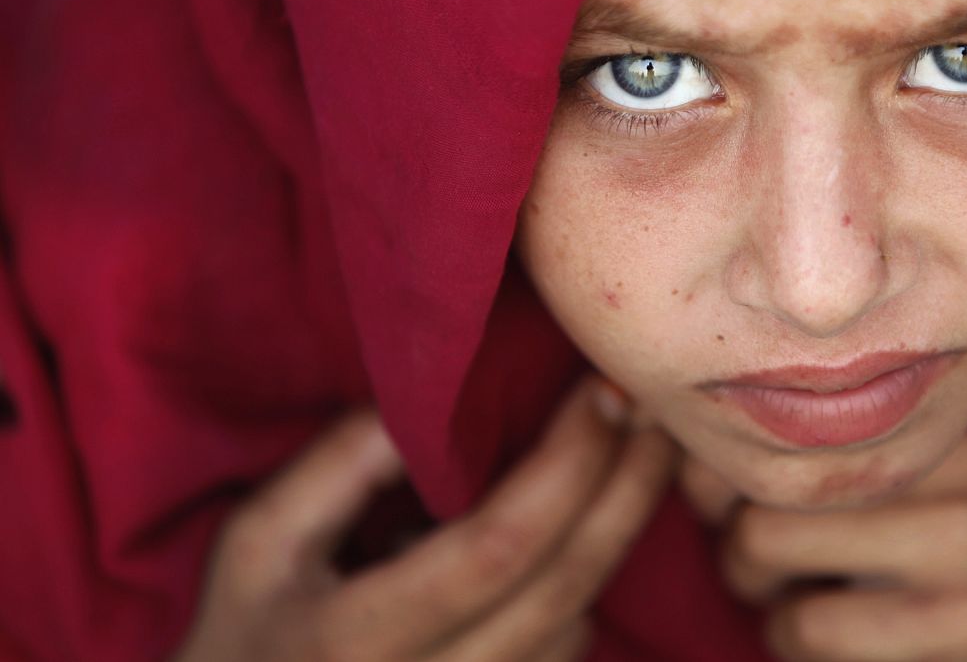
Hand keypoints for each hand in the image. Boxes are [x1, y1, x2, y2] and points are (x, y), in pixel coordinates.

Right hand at [174, 376, 677, 660]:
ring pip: (573, 629)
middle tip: (659, 415)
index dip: (567, 467)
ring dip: (617, 540)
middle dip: (625, 493)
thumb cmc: (246, 632)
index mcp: (356, 639)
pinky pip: (561, 659)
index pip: (497, 547)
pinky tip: (593, 528)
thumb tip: (442, 400)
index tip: (603, 393)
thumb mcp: (260, 541)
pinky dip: (583, 589)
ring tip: (642, 457)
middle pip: (561, 589)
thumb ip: (343, 464)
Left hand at [684, 433, 966, 661]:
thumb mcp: (921, 480)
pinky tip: (843, 647)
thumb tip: (676, 446)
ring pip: (792, 606)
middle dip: (741, 557)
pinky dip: (806, 654)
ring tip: (805, 608)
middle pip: (772, 520)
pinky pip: (823, 650)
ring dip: (776, 620)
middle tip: (762, 568)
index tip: (726, 502)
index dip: (726, 478)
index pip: (791, 438)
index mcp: (949, 429)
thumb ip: (824, 460)